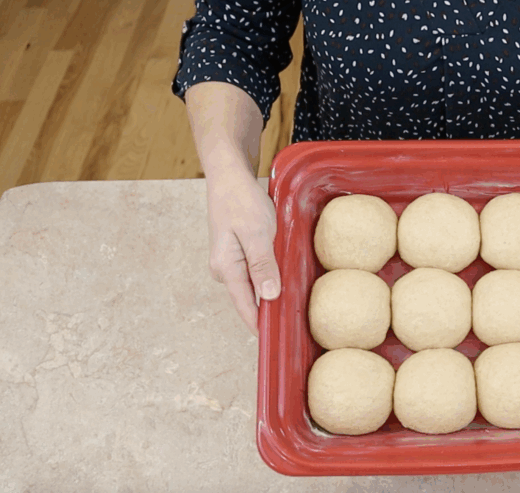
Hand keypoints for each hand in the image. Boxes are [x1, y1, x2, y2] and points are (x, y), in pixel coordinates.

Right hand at [204, 166, 279, 333]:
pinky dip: (269, 278)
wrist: (229, 178)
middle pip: (249, 299)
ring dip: (270, 294)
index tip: (275, 341)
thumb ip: (262, 265)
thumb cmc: (241, 202)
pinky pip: (255, 273)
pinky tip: (284, 281)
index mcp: (226, 268)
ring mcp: (231, 262)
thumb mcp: (256, 233)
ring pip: (254, 286)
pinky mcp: (239, 253)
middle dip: (269, 311)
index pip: (245, 306)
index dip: (260, 325)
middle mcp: (225, 270)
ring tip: (293, 307)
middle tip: (294, 326)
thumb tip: (268, 296)